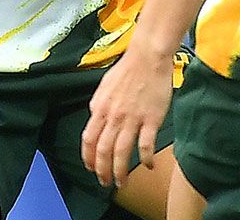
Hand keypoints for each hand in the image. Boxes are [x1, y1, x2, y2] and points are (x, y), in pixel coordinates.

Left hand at [81, 48, 174, 187]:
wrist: (148, 56)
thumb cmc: (128, 69)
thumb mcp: (104, 87)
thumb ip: (99, 106)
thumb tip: (96, 120)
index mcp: (100, 108)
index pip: (89, 140)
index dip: (88, 157)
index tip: (91, 168)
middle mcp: (114, 116)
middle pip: (103, 151)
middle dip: (102, 171)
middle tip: (105, 182)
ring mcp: (132, 119)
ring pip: (121, 152)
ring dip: (120, 171)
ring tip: (121, 182)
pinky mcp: (151, 119)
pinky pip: (146, 145)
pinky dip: (146, 159)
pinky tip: (147, 165)